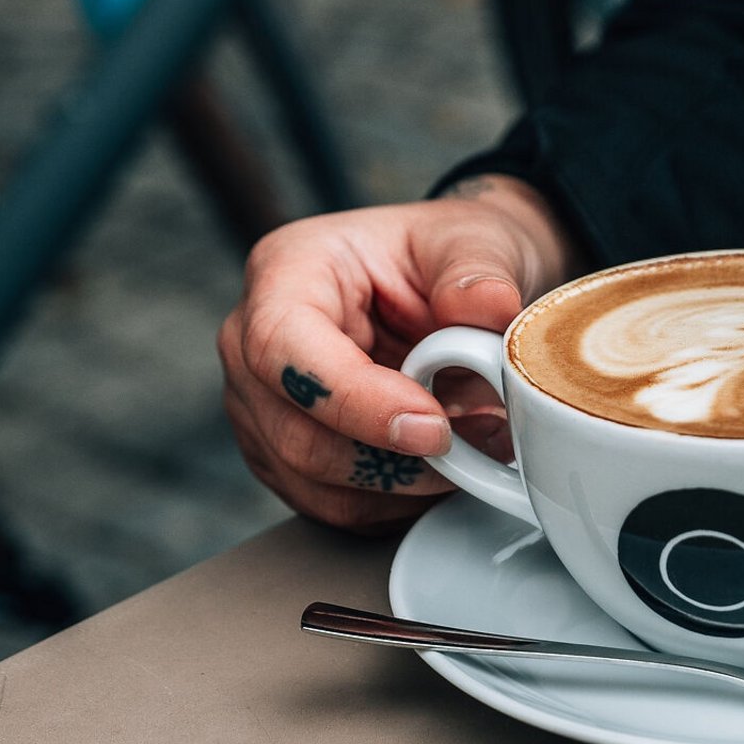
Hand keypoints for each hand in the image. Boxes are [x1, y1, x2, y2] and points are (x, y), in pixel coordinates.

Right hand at [219, 175, 583, 532]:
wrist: (449, 287)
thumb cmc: (445, 255)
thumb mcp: (474, 239)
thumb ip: (478, 269)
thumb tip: (490, 307)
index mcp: (287, 273)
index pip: (282, 348)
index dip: (354, 399)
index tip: (433, 427)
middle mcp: (253, 345)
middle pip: (293, 433)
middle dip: (390, 458)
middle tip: (472, 445)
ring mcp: (263, 407)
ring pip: (313, 482)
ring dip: (403, 485)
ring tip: (473, 450)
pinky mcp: (287, 457)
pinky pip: (334, 505)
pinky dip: (399, 501)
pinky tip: (447, 469)